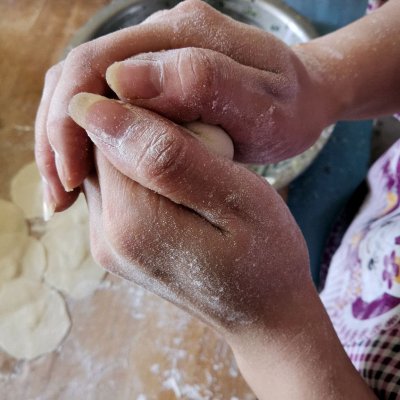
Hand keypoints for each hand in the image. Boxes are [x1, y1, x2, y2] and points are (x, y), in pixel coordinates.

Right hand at [35, 0, 331, 213]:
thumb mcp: (260, 103)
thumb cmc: (290, 109)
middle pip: (78, 75)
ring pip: (84, 90)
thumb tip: (118, 83)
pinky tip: (89, 174)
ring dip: (65, 139)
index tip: (69, 178)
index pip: (96, 66)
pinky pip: (107, 104)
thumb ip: (199, 84)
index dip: (71, 123)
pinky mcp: (154, 78)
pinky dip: (88, 140)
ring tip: (65, 191)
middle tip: (58, 194)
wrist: (304, 97)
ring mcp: (154, 55)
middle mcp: (159, 34)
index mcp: (182, 33)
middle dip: (57, 135)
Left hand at [69, 92, 310, 332]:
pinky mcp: (115, 245)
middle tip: (203, 154)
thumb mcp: (236, 199)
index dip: (149, 112)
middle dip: (146, 134)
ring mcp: (106, 245)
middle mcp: (105, 236)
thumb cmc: (266, 256)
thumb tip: (95, 111)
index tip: (197, 133)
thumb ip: (165, 156)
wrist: (262, 314)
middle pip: (101, 149)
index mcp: (132, 222)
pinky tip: (182, 190)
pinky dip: (144, 176)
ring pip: (107, 166)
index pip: (107, 131)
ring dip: (146, 153)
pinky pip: (116, 189)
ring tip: (195, 173)